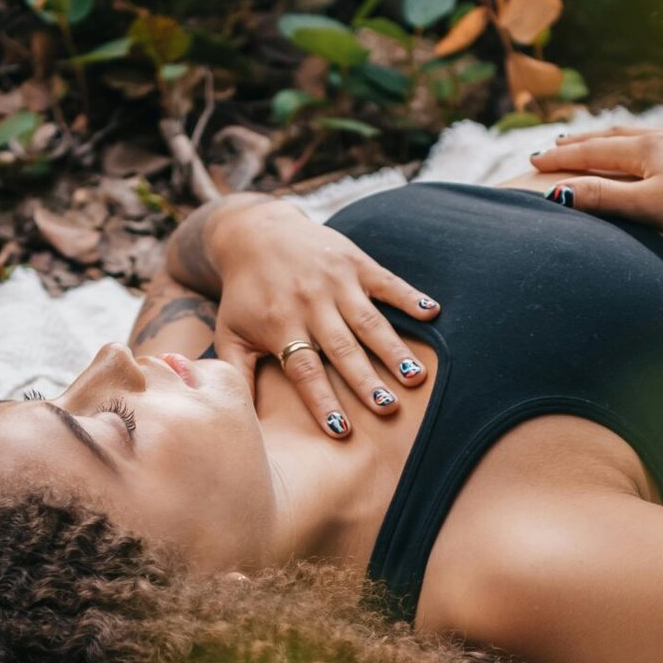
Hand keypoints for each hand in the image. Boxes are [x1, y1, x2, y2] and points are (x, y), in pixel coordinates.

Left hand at [204, 198, 438, 435]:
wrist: (255, 232)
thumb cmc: (245, 293)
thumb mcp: (230, 332)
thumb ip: (236, 374)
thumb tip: (238, 418)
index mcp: (280, 325)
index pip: (303, 370)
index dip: (322, 400)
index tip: (341, 430)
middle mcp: (310, 304)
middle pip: (341, 349)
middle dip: (366, 380)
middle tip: (388, 408)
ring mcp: (335, 282)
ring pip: (368, 321)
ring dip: (393, 349)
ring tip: (416, 376)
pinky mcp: (354, 262)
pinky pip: (386, 281)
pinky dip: (409, 296)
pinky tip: (432, 312)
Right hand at [528, 124, 662, 243]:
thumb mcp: (652, 207)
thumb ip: (607, 199)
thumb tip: (559, 193)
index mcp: (647, 151)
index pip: (592, 152)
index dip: (561, 158)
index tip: (532, 160)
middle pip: (616, 136)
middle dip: (583, 141)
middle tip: (556, 143)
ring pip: (647, 134)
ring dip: (617, 136)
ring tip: (604, 136)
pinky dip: (654, 138)